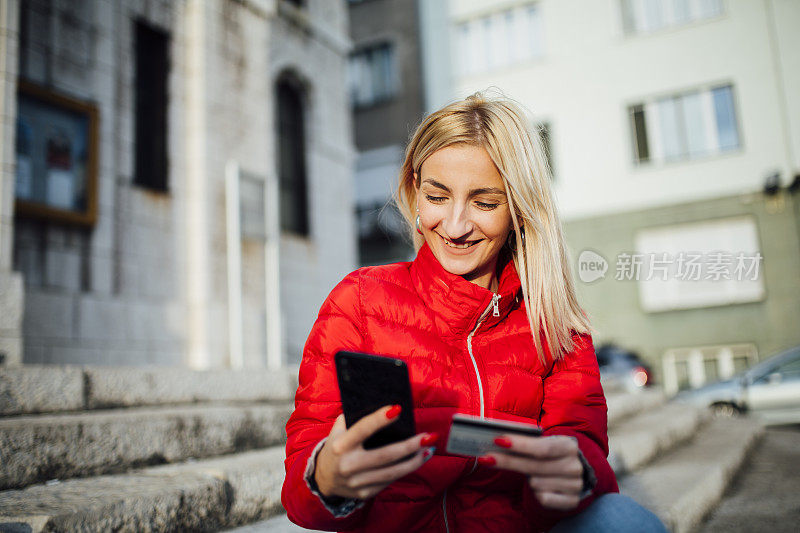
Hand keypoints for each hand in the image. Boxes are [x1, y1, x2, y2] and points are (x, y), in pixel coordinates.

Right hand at [314, 405, 437, 500]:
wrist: (323, 479)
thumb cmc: (336, 447)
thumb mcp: (338, 431)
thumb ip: (354, 419)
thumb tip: (383, 406)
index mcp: (340, 445)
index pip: (362, 429)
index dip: (379, 419)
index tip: (398, 408)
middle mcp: (348, 465)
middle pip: (385, 455)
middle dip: (409, 446)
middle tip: (428, 436)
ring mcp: (356, 482)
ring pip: (392, 472)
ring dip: (415, 461)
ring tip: (429, 448)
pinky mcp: (365, 493)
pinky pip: (390, 481)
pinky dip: (405, 470)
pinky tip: (417, 460)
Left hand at [479, 435, 583, 510]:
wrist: (569, 476)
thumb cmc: (549, 457)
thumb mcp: (542, 445)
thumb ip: (525, 443)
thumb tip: (498, 441)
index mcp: (568, 446)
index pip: (542, 447)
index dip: (520, 445)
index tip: (498, 441)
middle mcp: (575, 466)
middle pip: (535, 466)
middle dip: (508, 461)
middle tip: (486, 458)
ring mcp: (575, 485)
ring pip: (537, 483)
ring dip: (528, 479)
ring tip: (532, 474)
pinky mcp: (571, 502)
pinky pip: (543, 499)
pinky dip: (537, 493)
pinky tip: (540, 487)